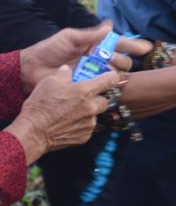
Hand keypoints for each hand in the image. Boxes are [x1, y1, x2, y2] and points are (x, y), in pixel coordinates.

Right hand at [3, 65, 118, 164]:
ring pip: (95, 115)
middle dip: (97, 99)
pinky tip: (68, 124)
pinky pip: (88, 128)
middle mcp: (91, 107)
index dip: (112, 77)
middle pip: (105, 100)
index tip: (110, 77)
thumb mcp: (49, 82)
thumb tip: (68, 70)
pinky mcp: (85, 136)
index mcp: (85, 91)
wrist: (33, 132)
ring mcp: (90, 123)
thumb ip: (63, 74)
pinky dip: (81, 125)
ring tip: (71, 113)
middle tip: (83, 99)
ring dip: (88, 113)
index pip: (111, 80)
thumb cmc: (40, 105)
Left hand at [18, 22, 150, 92]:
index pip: (120, 44)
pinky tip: (109, 85)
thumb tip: (111, 26)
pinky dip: (109, 86)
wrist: (31, 69)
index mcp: (96, 45)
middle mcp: (99, 60)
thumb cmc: (49, 49)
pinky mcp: (89, 87)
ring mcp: (95, 74)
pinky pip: (105, 87)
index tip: (146, 48)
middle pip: (123, 61)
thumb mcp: (69, 37)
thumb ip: (91, 34)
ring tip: (105, 70)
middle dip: (122, 60)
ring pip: (117, 75)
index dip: (134, 46)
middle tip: (110, 59)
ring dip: (116, 72)